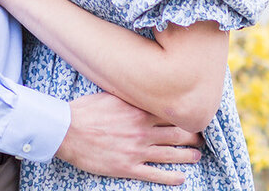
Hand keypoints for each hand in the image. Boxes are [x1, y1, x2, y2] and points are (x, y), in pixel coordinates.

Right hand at [57, 93, 203, 184]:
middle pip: (176, 134)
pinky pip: (155, 174)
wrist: (67, 131)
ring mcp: (137, 151)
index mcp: (138, 112)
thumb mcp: (109, 96)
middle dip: (192, 137)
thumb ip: (129, 97)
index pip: (170, 114)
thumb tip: (143, 90)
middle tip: (200, 138)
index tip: (193, 117)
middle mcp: (142, 131)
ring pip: (170, 154)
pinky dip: (171, 177)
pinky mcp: (128, 167)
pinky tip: (181, 178)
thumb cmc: (85, 111)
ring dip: (187, 156)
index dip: (185, 117)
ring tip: (196, 156)